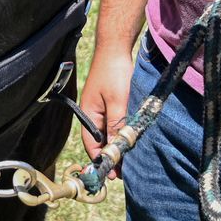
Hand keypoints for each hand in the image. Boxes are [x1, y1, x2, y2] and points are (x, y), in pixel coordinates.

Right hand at [77, 43, 135, 172]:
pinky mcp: (112, 101)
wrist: (116, 46)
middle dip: (111, 154)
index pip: (92, 144)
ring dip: (117, 143)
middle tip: (126, 170)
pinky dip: (122, 131)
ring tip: (131, 157)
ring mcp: (102, 107)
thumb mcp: (117, 100)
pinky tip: (132, 136)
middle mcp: (93, 113)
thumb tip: (116, 147)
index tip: (114, 173)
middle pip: (100, 140)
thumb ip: (116, 123)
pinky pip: (115, 122)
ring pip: (109, 132)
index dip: (101, 159)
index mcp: (88, 114)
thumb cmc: (114, 71)